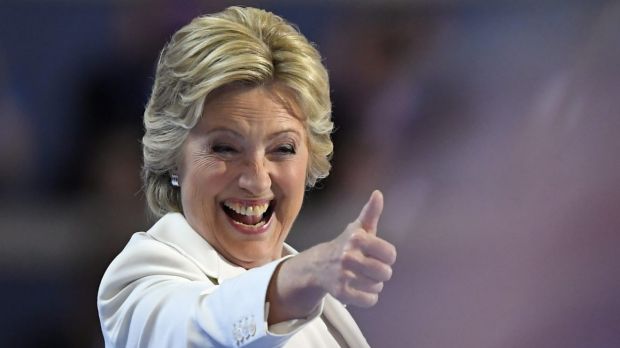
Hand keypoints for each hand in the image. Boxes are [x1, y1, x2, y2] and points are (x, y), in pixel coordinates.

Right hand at [318, 190, 396, 306]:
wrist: (318, 265)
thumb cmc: (346, 245)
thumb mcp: (358, 228)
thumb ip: (371, 213)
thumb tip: (378, 193)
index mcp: (357, 238)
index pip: (391, 254)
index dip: (387, 256)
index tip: (377, 254)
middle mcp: (349, 256)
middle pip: (386, 273)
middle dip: (381, 272)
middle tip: (369, 267)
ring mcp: (344, 275)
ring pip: (378, 287)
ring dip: (373, 284)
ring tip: (362, 277)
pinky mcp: (341, 292)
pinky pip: (370, 300)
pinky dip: (368, 297)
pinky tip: (359, 288)